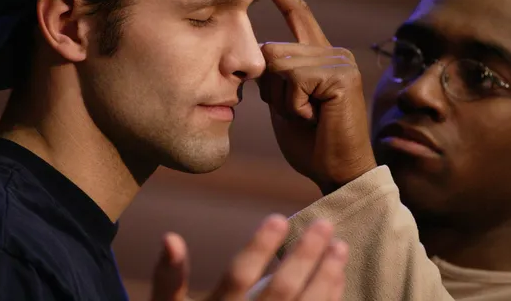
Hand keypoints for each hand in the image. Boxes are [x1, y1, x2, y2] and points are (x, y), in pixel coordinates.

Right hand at [151, 215, 346, 300]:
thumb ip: (169, 279)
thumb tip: (169, 237)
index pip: (239, 277)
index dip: (259, 248)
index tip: (279, 217)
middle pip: (281, 291)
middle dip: (305, 256)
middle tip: (325, 224)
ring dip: (326, 278)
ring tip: (340, 246)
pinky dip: (329, 299)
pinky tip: (338, 278)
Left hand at [256, 0, 376, 193]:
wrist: (336, 172)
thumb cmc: (310, 143)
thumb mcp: (283, 104)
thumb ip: (274, 77)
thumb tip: (259, 55)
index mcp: (319, 56)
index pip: (297, 14)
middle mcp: (333, 51)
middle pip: (272, 49)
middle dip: (271, 89)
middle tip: (298, 114)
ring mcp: (339, 60)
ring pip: (279, 62)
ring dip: (282, 99)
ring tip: (307, 116)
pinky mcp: (341, 74)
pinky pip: (293, 78)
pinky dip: (293, 105)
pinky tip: (314, 118)